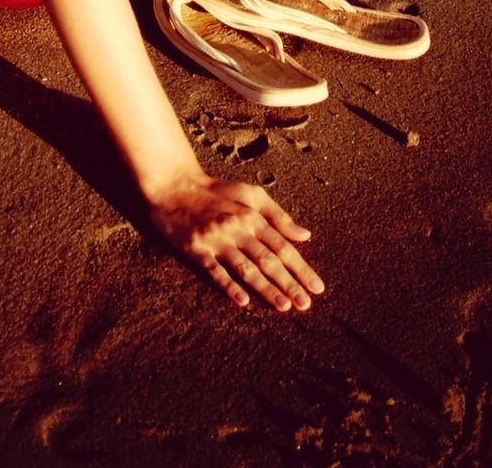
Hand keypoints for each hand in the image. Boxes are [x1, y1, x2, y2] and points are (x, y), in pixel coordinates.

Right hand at [148, 174, 324, 310]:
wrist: (174, 185)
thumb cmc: (214, 191)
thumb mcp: (249, 193)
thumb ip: (277, 214)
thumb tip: (305, 235)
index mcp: (252, 216)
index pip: (282, 246)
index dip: (301, 267)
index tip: (317, 288)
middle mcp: (237, 228)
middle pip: (268, 259)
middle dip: (289, 282)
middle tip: (306, 304)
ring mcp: (216, 239)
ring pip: (245, 267)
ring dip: (265, 287)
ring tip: (283, 306)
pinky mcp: (196, 248)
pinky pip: (215, 270)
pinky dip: (229, 285)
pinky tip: (242, 301)